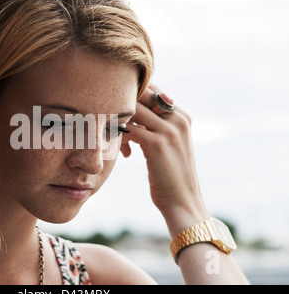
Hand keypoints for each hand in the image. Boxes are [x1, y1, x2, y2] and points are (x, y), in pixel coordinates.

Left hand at [120, 84, 208, 233]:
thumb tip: (132, 113)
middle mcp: (177, 118)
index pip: (151, 91)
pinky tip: (124, 154)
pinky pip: (128, 130)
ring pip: (132, 112)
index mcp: (182, 116)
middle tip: (110, 122)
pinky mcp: (156, 144)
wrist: (183, 202)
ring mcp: (169, 131)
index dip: (131, 99)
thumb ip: (156, 126)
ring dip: (119, 123)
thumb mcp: (169, 144)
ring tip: (117, 141)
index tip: (118, 112)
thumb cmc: (171, 175)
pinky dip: (119, 138)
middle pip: (141, 96)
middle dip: (122, 107)